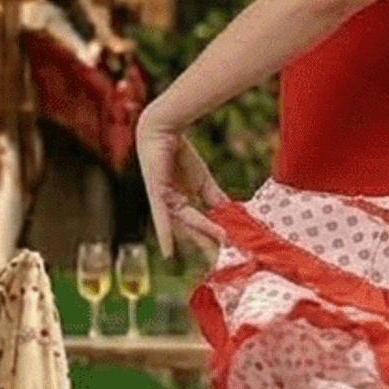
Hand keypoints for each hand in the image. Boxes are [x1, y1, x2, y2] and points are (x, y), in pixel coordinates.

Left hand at [136, 113, 228, 259]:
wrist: (163, 130)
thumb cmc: (179, 154)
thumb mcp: (203, 182)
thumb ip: (215, 200)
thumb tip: (232, 215)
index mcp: (182, 206)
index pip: (202, 226)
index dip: (215, 237)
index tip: (231, 248)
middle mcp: (171, 208)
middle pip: (193, 231)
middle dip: (209, 245)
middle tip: (225, 258)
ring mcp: (163, 203)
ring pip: (185, 224)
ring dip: (201, 237)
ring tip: (218, 247)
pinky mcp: (156, 195)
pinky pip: (161, 218)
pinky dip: (164, 235)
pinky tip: (168, 253)